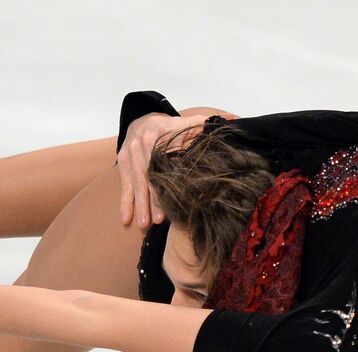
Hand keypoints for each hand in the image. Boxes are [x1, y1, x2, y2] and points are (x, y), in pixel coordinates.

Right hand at [118, 111, 213, 228]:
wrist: (143, 120)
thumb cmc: (171, 128)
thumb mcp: (188, 123)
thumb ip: (208, 124)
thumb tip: (234, 120)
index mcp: (160, 133)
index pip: (165, 160)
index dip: (169, 180)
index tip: (176, 198)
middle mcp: (142, 143)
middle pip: (149, 175)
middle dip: (153, 199)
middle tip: (159, 221)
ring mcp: (130, 154)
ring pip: (136, 182)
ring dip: (140, 205)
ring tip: (145, 225)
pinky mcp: (122, 163)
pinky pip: (124, 185)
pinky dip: (125, 203)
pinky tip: (125, 220)